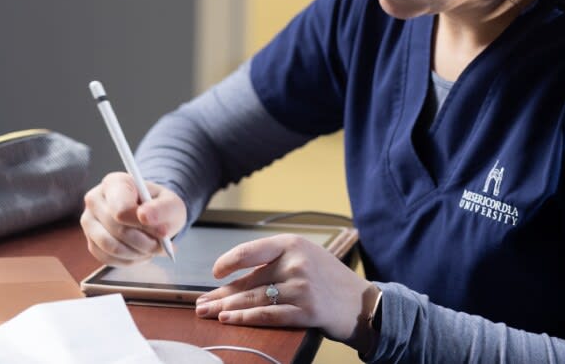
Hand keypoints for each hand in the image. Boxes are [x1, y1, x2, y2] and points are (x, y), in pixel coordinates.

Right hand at [80, 171, 186, 265]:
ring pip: (112, 247)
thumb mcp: (171, 204)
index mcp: (114, 183)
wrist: (151, 216)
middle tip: (163, 244)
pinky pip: (109, 259)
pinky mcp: (92, 243)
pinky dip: (130, 260)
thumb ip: (162, 208)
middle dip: (145, 241)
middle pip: (117, 229)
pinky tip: (142, 253)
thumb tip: (145, 216)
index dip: (141, 223)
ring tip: (154, 248)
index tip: (162, 231)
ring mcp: (89, 222)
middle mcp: (95, 200)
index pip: (120, 208)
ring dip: (138, 252)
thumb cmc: (159, 207)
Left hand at [194, 233, 379, 352]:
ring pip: (254, 299)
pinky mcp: (307, 311)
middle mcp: (296, 263)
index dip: (228, 262)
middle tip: (202, 303)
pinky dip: (246, 318)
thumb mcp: (304, 258)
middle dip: (222, 294)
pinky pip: (268, 315)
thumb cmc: (327, 280)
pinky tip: (230, 320)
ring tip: (209, 313)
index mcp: (292, 244)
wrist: (362, 303)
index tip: (215, 273)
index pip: (251, 250)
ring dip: (228, 308)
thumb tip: (232, 279)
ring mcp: (302, 287)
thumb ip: (273, 265)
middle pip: (249, 281)